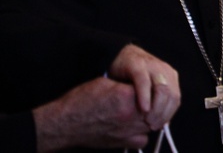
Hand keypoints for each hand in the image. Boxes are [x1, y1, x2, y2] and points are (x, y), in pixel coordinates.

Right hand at [33, 77, 151, 151]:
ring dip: (149, 117)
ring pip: (152, 123)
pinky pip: (143, 138)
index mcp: (126, 96)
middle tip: (144, 99)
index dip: (148, 87)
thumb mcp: (105, 83)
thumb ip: (127, 85)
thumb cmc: (81, 101)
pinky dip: (142, 132)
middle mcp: (130, 115)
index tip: (144, 86)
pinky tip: (135, 126)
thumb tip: (140, 85)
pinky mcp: (122, 142)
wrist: (64, 124)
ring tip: (141, 111)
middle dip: (152, 102)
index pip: (151, 89)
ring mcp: (127, 131)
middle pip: (155, 107)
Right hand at [108, 44, 180, 130]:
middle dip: (163, 113)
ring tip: (147, 119)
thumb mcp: (149, 91)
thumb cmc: (133, 79)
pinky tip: (143, 108)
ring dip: (156, 107)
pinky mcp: (138, 65)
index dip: (168, 115)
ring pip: (162, 89)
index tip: (159, 127)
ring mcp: (152, 66)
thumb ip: (157, 104)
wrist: (119, 57)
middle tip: (152, 125)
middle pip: (171, 95)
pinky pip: (144, 82)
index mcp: (170, 77)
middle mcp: (164, 71)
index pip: (175, 99)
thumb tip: (165, 124)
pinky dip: (145, 96)